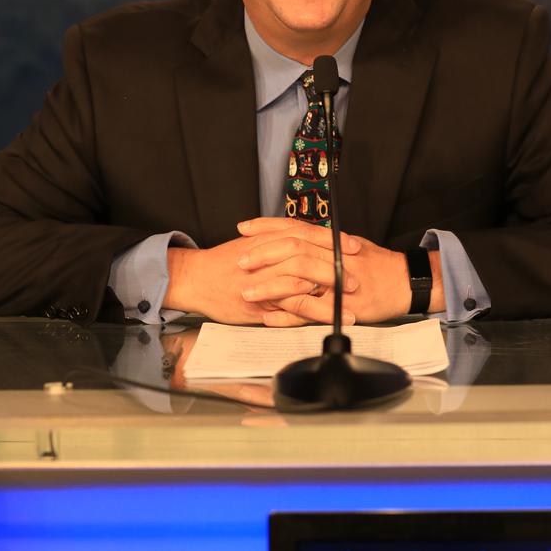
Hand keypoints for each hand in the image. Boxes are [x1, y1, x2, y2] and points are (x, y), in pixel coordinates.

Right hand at [164, 219, 359, 325]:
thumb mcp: (252, 245)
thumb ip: (276, 244)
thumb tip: (304, 244)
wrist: (194, 278)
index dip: (332, 240)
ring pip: (303, 280)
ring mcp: (264, 279)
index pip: (307, 234)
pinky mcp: (260, 302)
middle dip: (336, 266)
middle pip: (309, 255)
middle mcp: (268, 255)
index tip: (353, 245)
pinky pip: (290, 305)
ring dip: (330, 291)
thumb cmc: (222, 264)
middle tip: (356, 276)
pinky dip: (312, 311)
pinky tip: (328, 317)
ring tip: (351, 302)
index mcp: (269, 239)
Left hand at [239, 223, 413, 327]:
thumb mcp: (348, 244)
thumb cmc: (377, 264)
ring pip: (296, 281)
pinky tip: (268, 318)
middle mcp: (332, 257)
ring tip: (246, 292)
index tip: (243, 229)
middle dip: (262, 255)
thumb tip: (295, 235)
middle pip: (292, 250)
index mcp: (331, 240)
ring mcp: (336, 283)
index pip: (294, 227)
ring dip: (268, 287)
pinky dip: (286, 316)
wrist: (405, 281)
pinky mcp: (340, 307)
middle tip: (240, 261)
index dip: (266, 227)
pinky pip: (308, 312)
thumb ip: (321, 241)